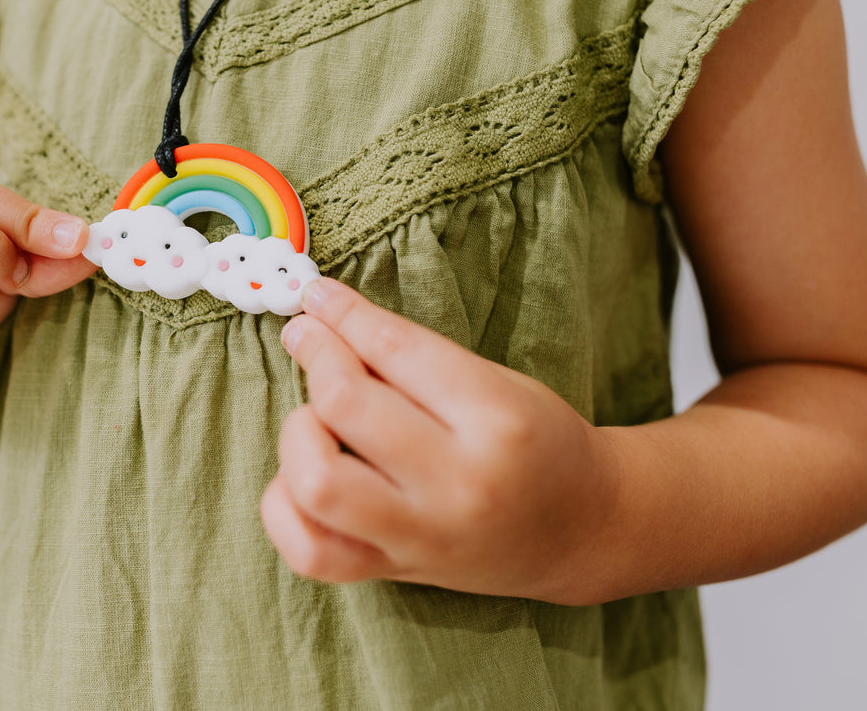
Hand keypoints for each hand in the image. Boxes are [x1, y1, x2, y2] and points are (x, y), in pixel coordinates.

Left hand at [262, 277, 615, 601]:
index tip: (315, 295)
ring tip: (317, 420)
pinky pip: (309, 549)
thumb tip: (320, 313)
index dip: (343, 313)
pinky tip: (303, 476)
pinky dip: (284, 506)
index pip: (395, 348)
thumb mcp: (495, 381)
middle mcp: (458, 483)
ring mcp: (421, 535)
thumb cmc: (538, 442)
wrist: (582, 530)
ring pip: (316, 482)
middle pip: (345, 406)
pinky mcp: (393, 571)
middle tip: (311, 341)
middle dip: (317, 357)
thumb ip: (411, 354)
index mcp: (497, 419)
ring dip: (298, 435)